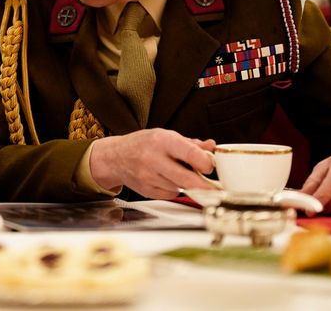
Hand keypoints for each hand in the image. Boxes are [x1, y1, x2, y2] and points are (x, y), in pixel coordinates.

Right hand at [88, 129, 215, 198]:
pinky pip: (170, 194)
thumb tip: (211, 147)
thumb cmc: (143, 144)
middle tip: (215, 188)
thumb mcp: (165, 136)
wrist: (115, 157)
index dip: (206, 163)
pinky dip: (174, 189)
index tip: (211, 166)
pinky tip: (167, 180)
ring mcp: (148, 176)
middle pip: (187, 179)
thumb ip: (190, 144)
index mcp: (161, 140)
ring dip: (187, 185)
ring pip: (180, 188)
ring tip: (181, 174)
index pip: (190, 154)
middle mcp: (154, 158)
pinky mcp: (146, 190)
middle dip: (204, 185)